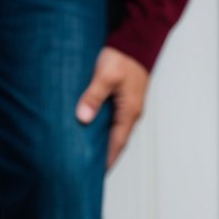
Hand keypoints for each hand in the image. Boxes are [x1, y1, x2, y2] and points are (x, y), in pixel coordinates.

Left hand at [75, 46, 149, 169]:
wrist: (136, 44)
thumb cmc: (122, 59)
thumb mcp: (104, 76)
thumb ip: (93, 97)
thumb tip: (83, 118)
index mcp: (129, 112)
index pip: (118, 143)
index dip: (108, 159)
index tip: (99, 174)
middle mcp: (131, 114)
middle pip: (118, 141)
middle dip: (107, 157)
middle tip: (92, 170)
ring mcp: (129, 108)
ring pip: (116, 132)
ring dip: (106, 145)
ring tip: (92, 156)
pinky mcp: (125, 102)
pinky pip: (115, 122)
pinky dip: (106, 132)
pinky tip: (95, 134)